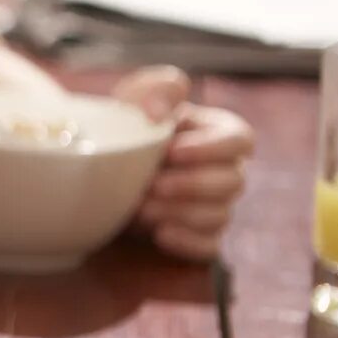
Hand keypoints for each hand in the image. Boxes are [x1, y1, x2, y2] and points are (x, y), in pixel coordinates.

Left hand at [114, 67, 254, 260]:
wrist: (96, 176)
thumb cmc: (126, 131)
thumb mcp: (133, 102)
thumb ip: (155, 90)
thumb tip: (160, 112)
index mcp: (216, 134)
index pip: (241, 139)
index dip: (212, 148)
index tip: (172, 151)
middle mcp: (223, 171)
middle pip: (233, 181)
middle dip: (190, 184)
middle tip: (151, 185)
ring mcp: (214, 206)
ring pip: (218, 215)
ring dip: (179, 212)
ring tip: (141, 207)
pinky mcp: (198, 237)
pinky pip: (208, 247)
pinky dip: (186, 242)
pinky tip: (160, 235)